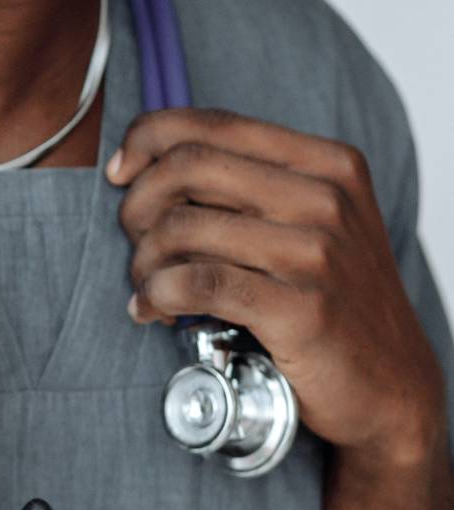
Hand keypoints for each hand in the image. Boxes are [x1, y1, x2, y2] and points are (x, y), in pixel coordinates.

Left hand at [108, 109, 445, 466]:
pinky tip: (152, 311)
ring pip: (182, 227)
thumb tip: (142, 165)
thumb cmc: (330, 300)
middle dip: (137, 206)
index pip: (213, 124)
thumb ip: (244, 187)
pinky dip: (156, 296)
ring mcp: (318, 254)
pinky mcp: (301, 310)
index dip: (147, 140)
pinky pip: (197, 284)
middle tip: (133, 243)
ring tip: (146, 288)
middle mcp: (327, 199)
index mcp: (327, 164)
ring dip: (142, 262)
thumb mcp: (307, 224)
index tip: (119, 174)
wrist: (390, 385)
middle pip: (188, 167)